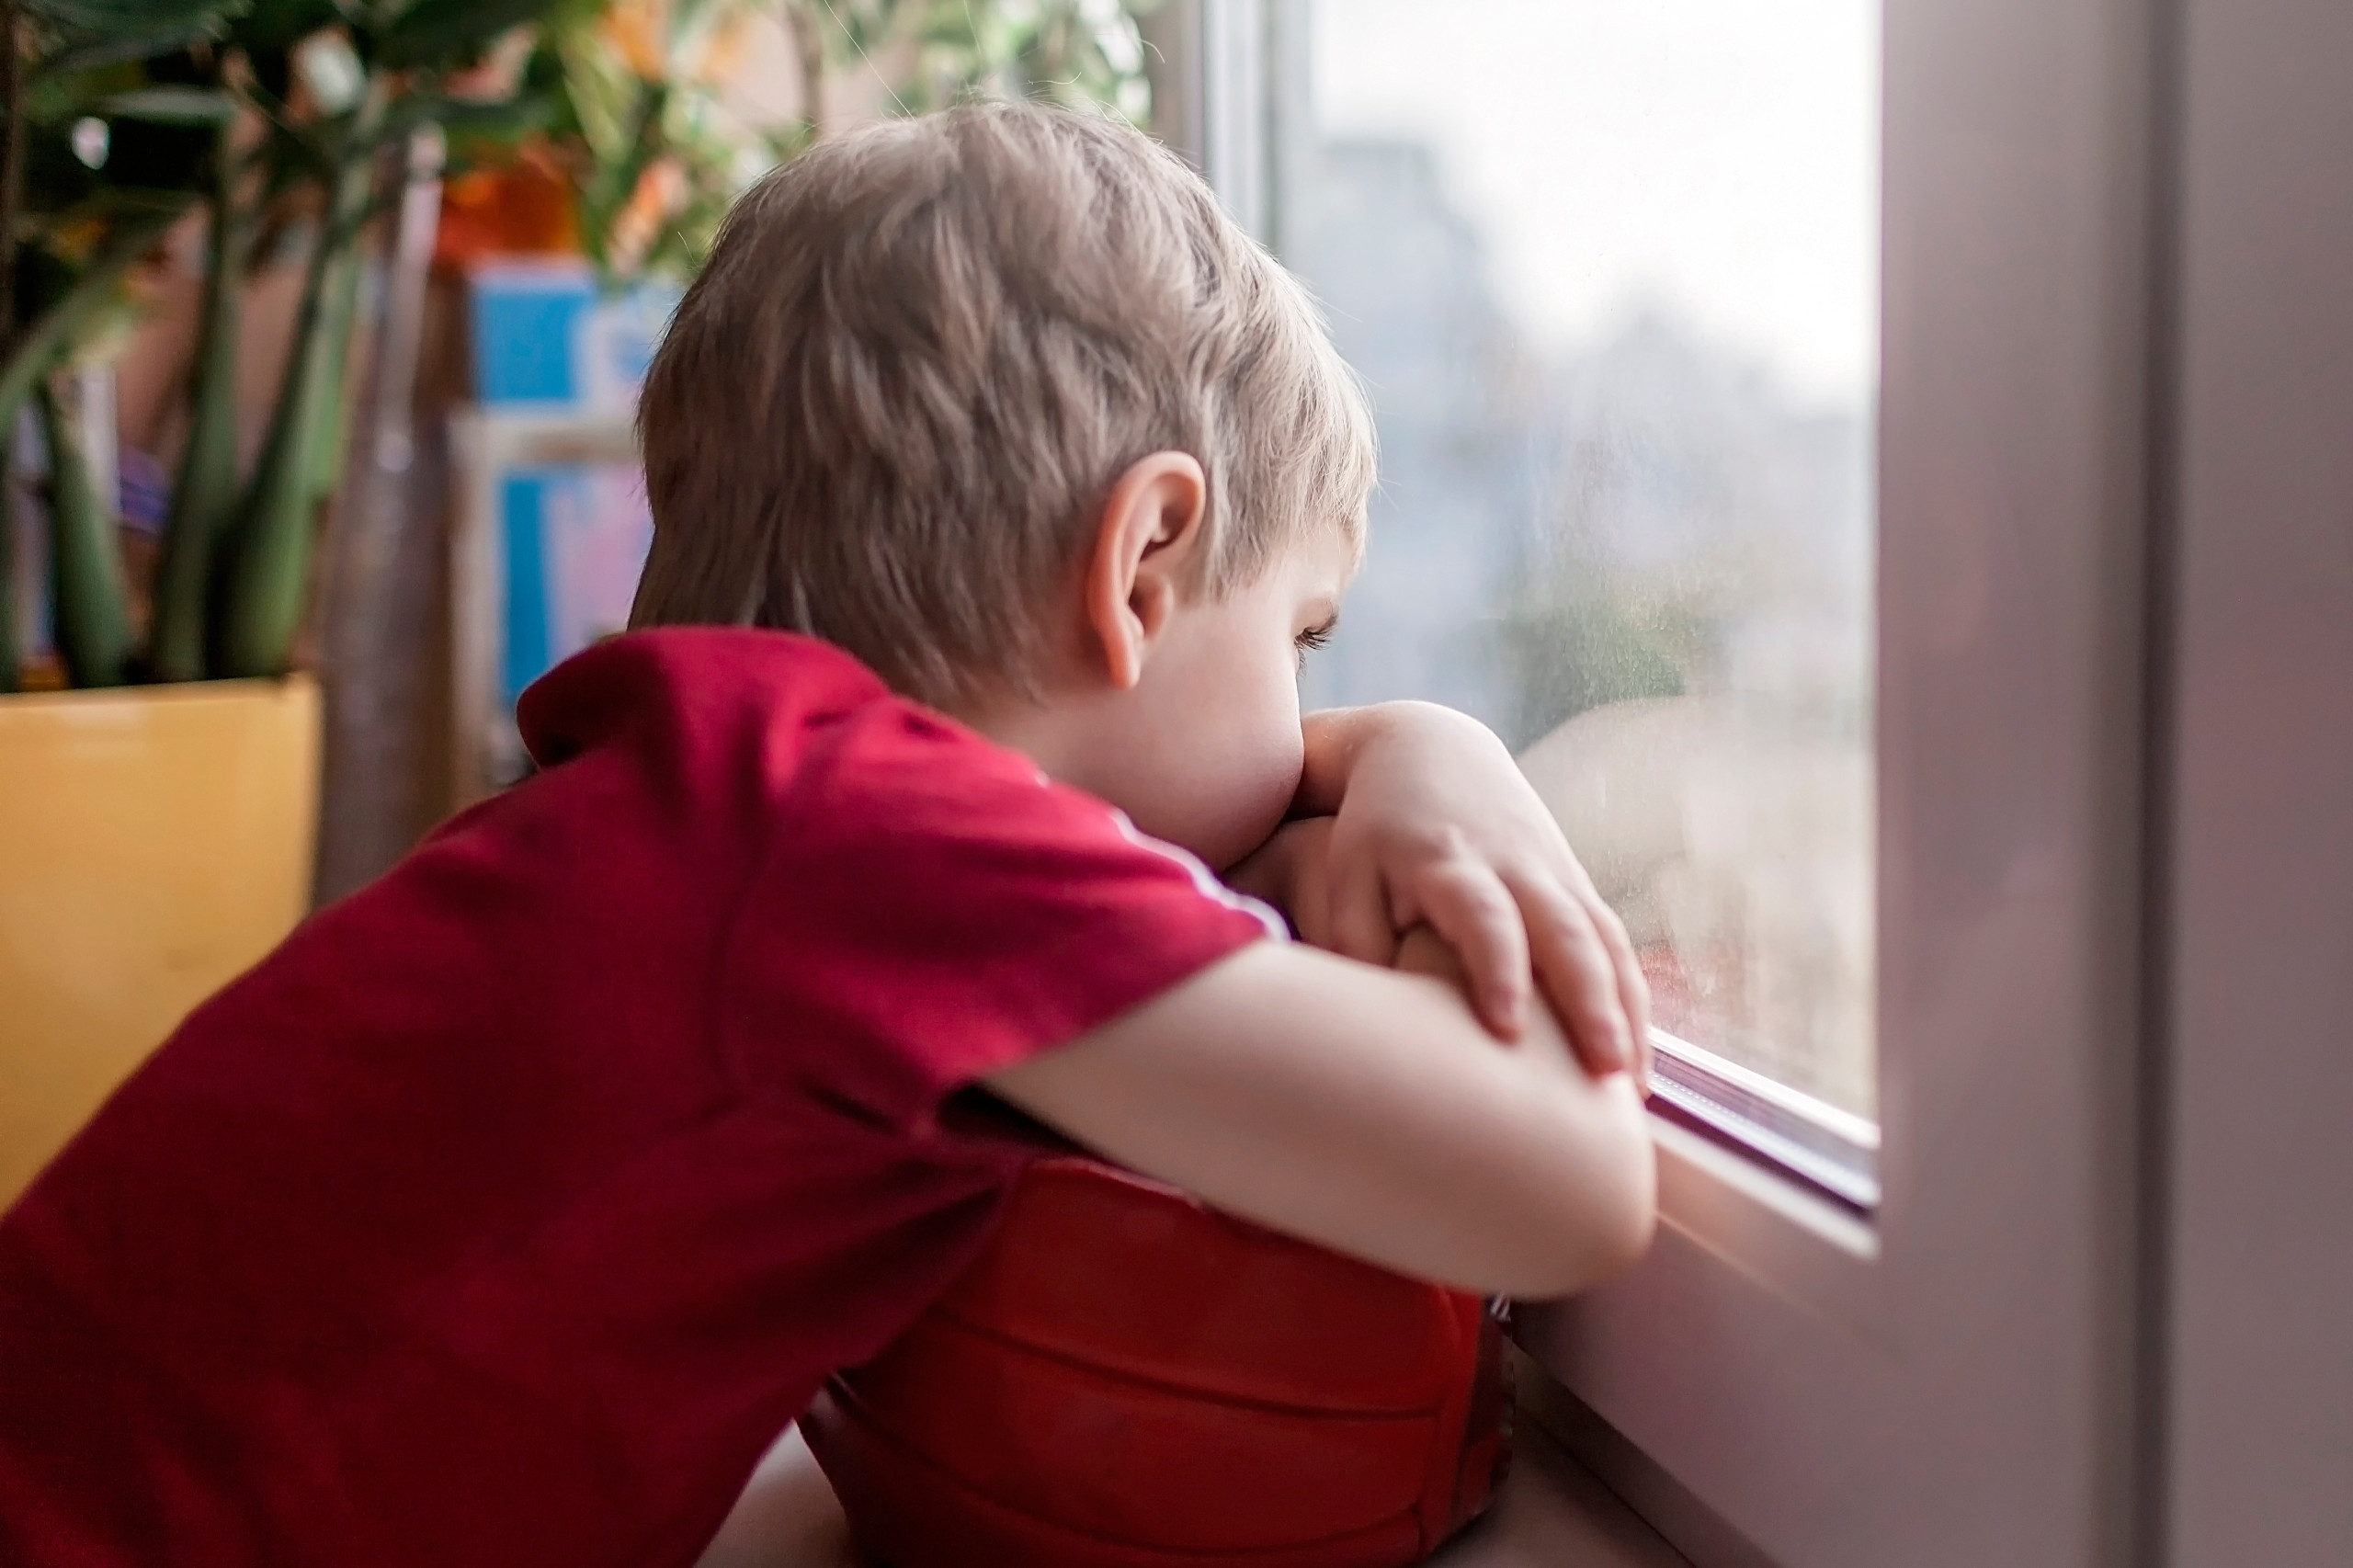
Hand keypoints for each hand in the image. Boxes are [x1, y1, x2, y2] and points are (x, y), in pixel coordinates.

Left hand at [1290, 703, 1651, 1082]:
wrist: (1430, 749)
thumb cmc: (1376, 829)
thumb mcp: (1348, 872)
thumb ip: (1356, 940)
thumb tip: (1373, 1020)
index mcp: (1453, 862)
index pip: (1485, 918)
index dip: (1499, 970)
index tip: (1508, 1031)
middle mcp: (1517, 867)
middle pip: (1566, 934)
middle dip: (1590, 1003)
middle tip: (1604, 1071)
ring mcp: (1556, 874)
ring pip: (1604, 943)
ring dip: (1625, 1012)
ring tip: (1631, 1089)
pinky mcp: (1576, 886)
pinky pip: (1614, 946)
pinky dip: (1630, 1001)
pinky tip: (1634, 1063)